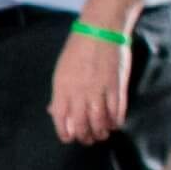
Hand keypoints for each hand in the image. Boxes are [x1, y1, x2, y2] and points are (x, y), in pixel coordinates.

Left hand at [49, 30, 134, 148]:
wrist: (100, 29)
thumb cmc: (78, 48)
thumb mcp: (61, 69)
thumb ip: (59, 92)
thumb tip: (54, 111)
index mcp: (62, 87)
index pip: (61, 118)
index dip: (65, 132)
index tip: (69, 138)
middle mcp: (79, 91)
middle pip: (81, 124)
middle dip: (84, 136)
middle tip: (88, 139)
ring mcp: (99, 90)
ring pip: (99, 122)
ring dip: (101, 132)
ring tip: (101, 134)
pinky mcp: (116, 87)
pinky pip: (116, 111)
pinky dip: (115, 121)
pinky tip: (114, 124)